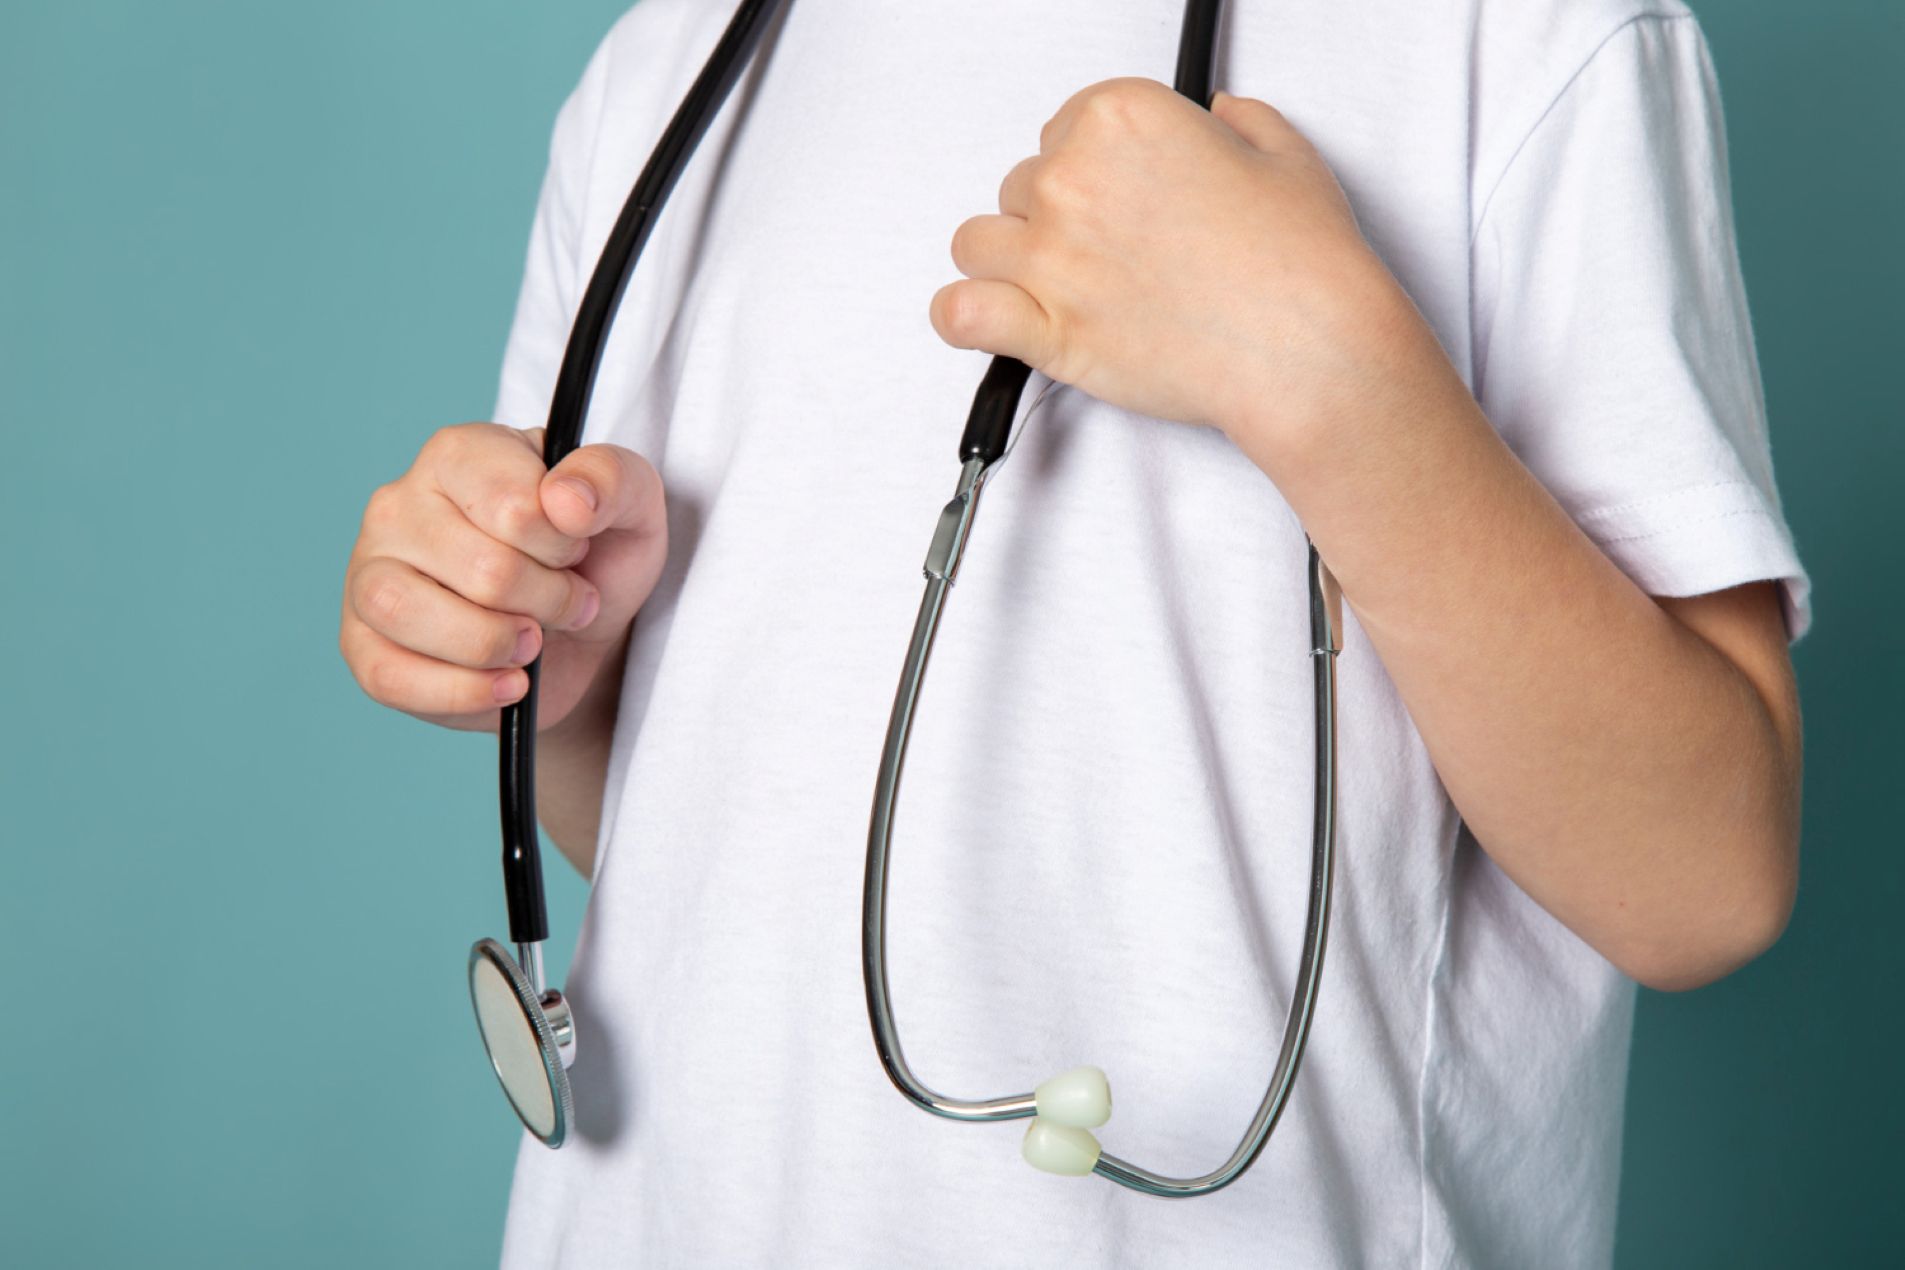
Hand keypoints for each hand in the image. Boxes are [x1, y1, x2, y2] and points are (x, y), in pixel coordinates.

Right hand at [340, 424, 666, 732]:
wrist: (582, 637)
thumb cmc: (594, 557)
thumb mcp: (631, 506)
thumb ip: (611, 480)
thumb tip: (566, 500)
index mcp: (458, 454)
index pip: (514, 506)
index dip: (563, 545)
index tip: (576, 549)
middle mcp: (397, 505)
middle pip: (480, 570)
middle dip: (548, 601)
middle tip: (568, 604)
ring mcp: (368, 574)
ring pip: (409, 612)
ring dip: (497, 645)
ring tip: (532, 644)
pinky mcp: (363, 645)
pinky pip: (392, 677)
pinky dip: (464, 692)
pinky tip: (507, 683)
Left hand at [933, 78, 1420, 449]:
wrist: (1306, 348)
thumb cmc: (1300, 262)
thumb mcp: (1285, 156)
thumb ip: (1240, 123)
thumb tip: (1221, 114)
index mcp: (1120, 119)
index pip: (1061, 131)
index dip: (1089, 168)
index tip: (1119, 196)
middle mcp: (1074, 180)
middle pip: (1021, 188)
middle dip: (1056, 219)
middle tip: (1108, 253)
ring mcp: (1051, 257)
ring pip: (978, 243)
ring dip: (1008, 261)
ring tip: (1053, 286)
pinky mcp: (1046, 329)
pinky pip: (960, 313)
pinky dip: (965, 317)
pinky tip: (990, 320)